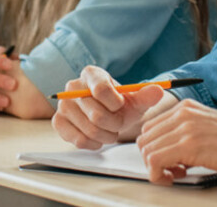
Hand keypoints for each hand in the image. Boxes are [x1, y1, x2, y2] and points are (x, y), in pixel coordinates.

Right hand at [52, 65, 168, 149]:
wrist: (107, 115)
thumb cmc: (121, 105)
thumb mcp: (136, 100)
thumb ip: (147, 95)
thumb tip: (158, 90)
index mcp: (91, 74)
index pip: (102, 90)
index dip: (116, 104)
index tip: (121, 105)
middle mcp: (73, 86)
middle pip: (97, 115)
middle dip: (114, 124)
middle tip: (118, 123)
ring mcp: (63, 104)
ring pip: (89, 129)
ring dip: (106, 135)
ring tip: (110, 130)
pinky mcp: (58, 122)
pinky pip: (78, 140)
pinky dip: (93, 143)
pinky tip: (98, 138)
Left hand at [136, 99, 216, 183]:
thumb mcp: (209, 127)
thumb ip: (187, 132)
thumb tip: (168, 150)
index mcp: (186, 107)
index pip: (150, 127)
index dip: (155, 148)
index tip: (168, 161)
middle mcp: (183, 114)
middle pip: (145, 139)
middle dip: (152, 159)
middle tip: (171, 170)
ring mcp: (185, 128)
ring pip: (147, 151)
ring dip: (156, 169)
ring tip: (176, 174)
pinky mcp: (189, 145)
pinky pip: (155, 162)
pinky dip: (159, 175)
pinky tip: (175, 177)